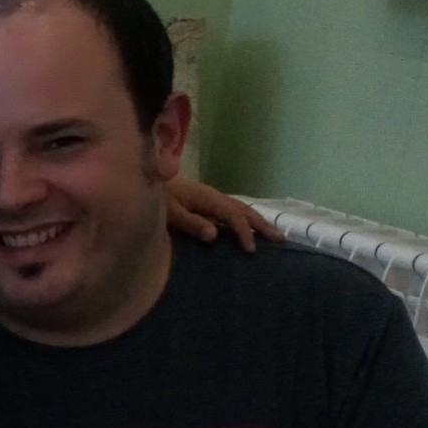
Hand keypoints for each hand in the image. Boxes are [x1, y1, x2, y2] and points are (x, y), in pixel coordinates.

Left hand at [163, 178, 278, 251]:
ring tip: (273, 235)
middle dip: (263, 225)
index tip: (251, 250)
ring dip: (258, 221)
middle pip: (244, 210)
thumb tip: (214, 235)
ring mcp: (212, 198)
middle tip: (281, 239)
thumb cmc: (157, 197)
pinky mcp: (207, 201)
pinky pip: (233, 210)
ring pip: (242, 209)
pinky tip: (249, 228)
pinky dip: (246, 219)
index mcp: (208, 199)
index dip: (244, 232)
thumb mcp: (170, 213)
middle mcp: (215, 196)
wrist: (147, 178)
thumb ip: (191, 223)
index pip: (233, 216)